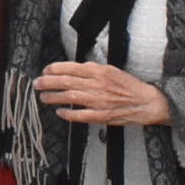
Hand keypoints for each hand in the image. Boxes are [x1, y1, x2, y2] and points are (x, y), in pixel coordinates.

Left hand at [35, 60, 170, 126]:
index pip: (73, 68)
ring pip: (71, 98)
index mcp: (101, 71)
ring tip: (44, 96)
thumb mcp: (112, 70)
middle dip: (49, 82)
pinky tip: (59, 112)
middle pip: (67, 82)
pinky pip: (80, 115)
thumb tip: (74, 69)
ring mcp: (99, 101)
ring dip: (54, 97)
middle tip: (37, 83)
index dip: (56, 69)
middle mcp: (98, 85)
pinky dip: (68, 114)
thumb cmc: (130, 86)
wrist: (147, 102)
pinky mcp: (102, 116)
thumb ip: (93, 70)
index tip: (46, 70)